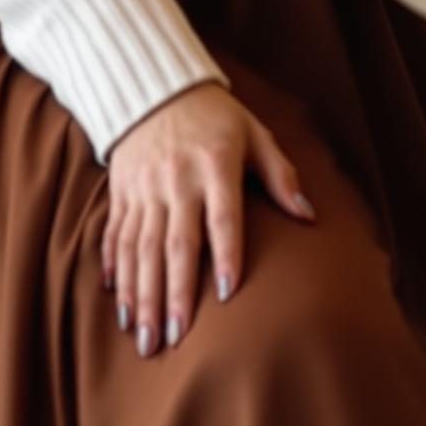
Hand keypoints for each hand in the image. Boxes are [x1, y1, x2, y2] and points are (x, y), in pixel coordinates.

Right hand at [101, 80, 314, 360]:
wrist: (153, 86)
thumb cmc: (215, 116)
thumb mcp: (254, 133)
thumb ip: (280, 174)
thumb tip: (309, 216)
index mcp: (214, 165)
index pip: (222, 216)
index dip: (226, 254)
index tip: (228, 295)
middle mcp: (176, 180)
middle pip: (176, 244)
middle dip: (174, 295)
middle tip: (175, 339)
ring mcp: (144, 188)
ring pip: (140, 249)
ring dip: (142, 296)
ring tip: (144, 339)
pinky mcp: (121, 192)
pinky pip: (116, 237)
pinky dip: (116, 273)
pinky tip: (120, 307)